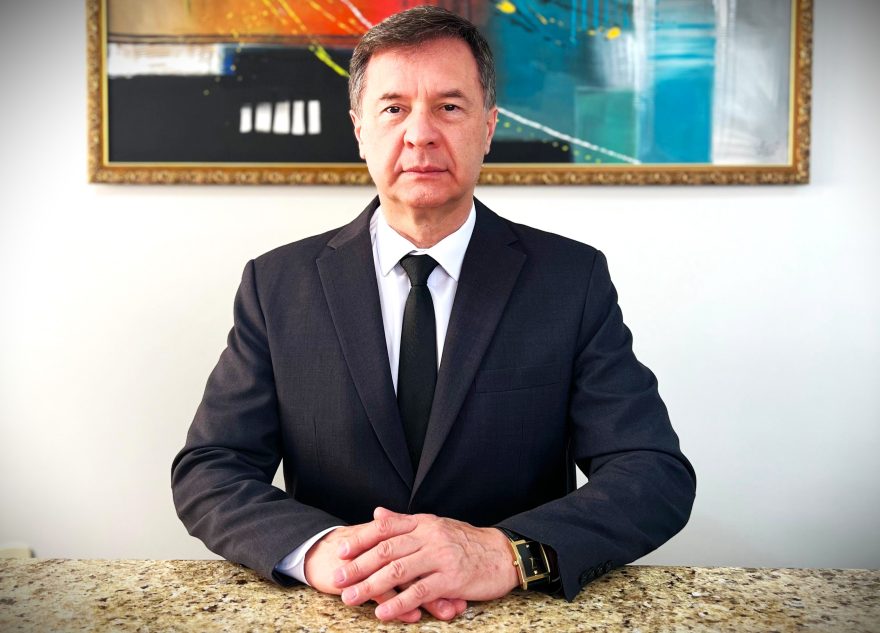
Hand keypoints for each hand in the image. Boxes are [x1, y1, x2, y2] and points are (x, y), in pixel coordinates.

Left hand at [332, 507, 519, 620]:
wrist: (502, 554)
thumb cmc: (466, 541)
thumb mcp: (435, 525)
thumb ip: (404, 521)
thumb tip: (376, 513)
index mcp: (424, 522)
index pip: (385, 528)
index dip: (361, 539)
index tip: (341, 552)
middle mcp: (429, 536)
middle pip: (386, 550)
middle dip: (358, 565)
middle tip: (338, 579)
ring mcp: (440, 557)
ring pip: (398, 571)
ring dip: (371, 586)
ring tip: (351, 598)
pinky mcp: (451, 579)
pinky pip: (419, 593)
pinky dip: (398, 604)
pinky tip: (383, 613)